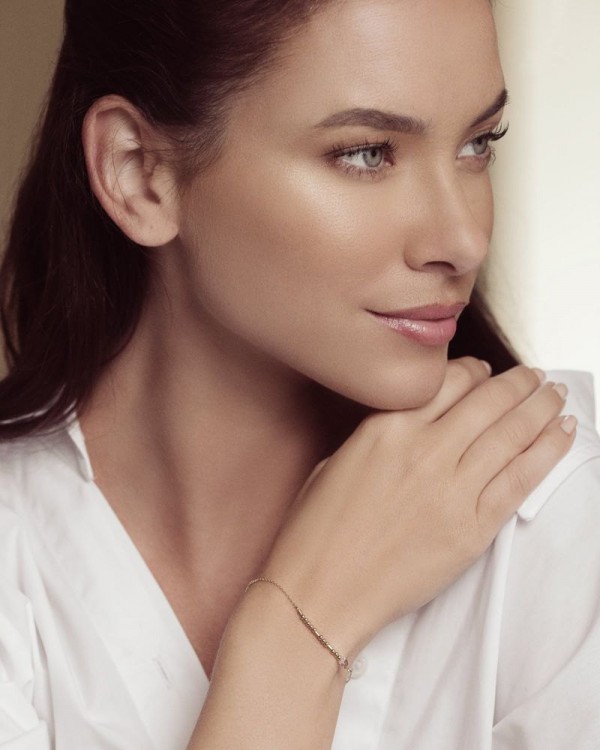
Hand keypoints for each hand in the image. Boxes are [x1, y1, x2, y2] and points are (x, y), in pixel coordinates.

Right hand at [261, 359, 574, 656]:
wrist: (320, 592)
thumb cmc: (318, 531)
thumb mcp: (339, 460)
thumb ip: (383, 434)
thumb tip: (419, 422)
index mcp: (386, 428)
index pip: (449, 381)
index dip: (477, 371)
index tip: (487, 373)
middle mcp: (424, 449)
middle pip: (489, 400)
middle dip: (520, 384)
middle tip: (536, 377)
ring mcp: (451, 489)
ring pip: (512, 433)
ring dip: (542, 408)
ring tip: (557, 395)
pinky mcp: (471, 528)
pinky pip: (521, 479)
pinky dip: (548, 451)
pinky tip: (563, 432)